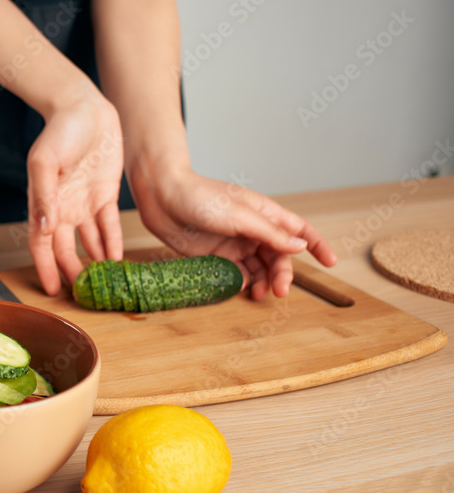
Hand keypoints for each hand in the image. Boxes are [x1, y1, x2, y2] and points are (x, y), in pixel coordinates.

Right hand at [27, 92, 124, 295]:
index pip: (42, 243)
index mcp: (44, 202)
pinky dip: (112, 244)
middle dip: (71, 273)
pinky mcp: (105, 194)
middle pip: (66, 250)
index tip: (50, 290)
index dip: (45, 267)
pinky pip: (109, 226)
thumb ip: (43, 194)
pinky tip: (117, 260)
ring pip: (88, 243)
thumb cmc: (59, 130)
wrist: (84, 107)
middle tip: (81, 296)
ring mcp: (85, 203)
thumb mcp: (45, 160)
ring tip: (101, 285)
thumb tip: (44, 227)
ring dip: (92, 263)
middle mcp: (63, 208)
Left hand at [129, 165, 336, 298]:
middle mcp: (252, 229)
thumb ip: (271, 233)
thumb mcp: (241, 216)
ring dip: (263, 282)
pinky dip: (240, 282)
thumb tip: (300, 246)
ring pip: (258, 267)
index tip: (331, 262)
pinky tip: (239, 287)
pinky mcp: (214, 255)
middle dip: (283, 274)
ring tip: (258, 294)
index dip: (317, 245)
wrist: (161, 198)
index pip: (299, 229)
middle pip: (278, 256)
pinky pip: (235, 273)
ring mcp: (234, 243)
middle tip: (280, 291)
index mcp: (264, 213)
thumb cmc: (201, 198)